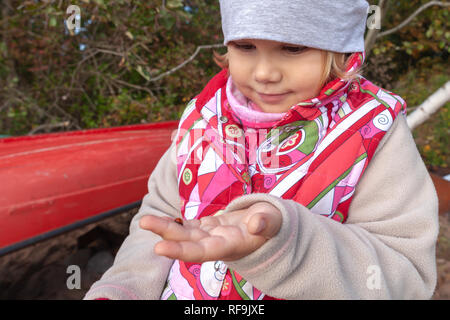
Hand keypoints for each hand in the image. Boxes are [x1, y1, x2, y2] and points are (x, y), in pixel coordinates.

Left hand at [139, 202, 281, 261]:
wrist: (268, 225)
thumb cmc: (273, 223)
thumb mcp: (274, 220)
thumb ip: (267, 222)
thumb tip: (255, 224)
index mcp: (231, 245)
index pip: (204, 252)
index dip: (182, 250)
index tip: (159, 247)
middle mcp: (217, 243)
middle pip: (189, 242)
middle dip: (167, 234)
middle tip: (144, 222)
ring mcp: (211, 235)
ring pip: (185, 233)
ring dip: (166, 227)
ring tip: (145, 221)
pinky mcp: (209, 226)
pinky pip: (189, 226)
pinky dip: (176, 222)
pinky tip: (160, 219)